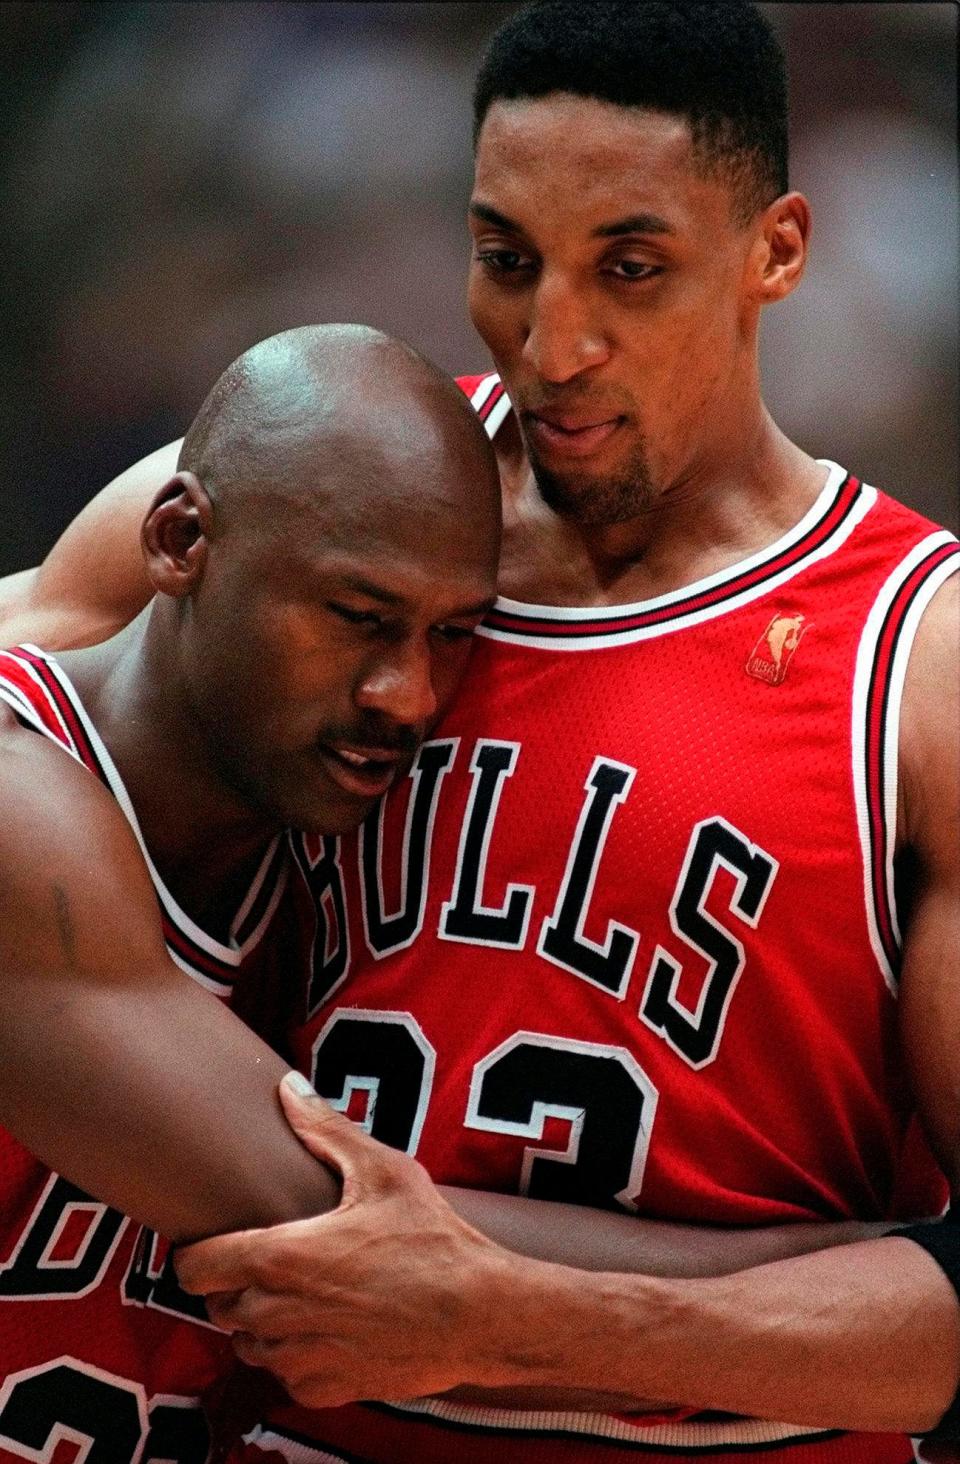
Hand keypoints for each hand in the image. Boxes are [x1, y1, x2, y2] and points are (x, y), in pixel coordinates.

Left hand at [175, 1074, 523, 1406]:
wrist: (479, 1316)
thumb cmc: (432, 1240)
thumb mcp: (383, 1172)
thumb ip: (326, 1130)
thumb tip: (288, 1087)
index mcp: (281, 1258)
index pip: (195, 1267)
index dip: (196, 1252)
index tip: (214, 1240)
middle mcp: (279, 1315)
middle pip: (218, 1305)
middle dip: (234, 1283)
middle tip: (271, 1258)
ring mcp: (300, 1358)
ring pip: (248, 1343)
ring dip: (261, 1321)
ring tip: (300, 1292)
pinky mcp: (325, 1388)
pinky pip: (285, 1374)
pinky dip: (295, 1354)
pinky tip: (327, 1326)